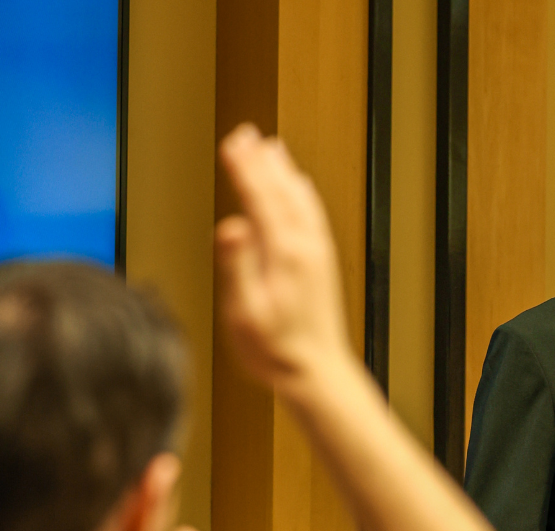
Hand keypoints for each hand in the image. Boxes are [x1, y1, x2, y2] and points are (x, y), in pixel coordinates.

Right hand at [215, 123, 350, 399]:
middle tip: (244, 132)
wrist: (317, 372)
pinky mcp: (323, 262)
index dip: (244, 168)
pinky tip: (298, 187)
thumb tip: (231, 226)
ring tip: (271, 146)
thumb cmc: (276, 350)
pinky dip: (302, 192)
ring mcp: (318, 253)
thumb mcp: (244, 312)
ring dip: (284, 170)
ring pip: (300, 198)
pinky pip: (312, 215)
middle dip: (261, 160)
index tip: (231, 142)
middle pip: (281, 190)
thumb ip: (238, 265)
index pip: (260, 198)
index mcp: (285, 254)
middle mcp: (306, 247)